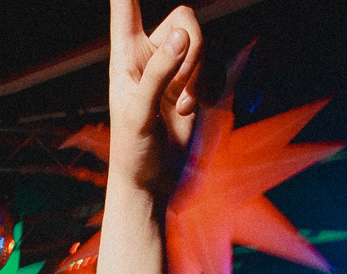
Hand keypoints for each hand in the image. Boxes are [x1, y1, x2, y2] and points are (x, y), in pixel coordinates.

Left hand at [108, 1, 201, 184]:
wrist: (156, 184)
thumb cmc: (133, 153)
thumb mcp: (137, 113)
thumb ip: (159, 71)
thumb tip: (182, 31)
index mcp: (125, 56)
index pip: (125, 9)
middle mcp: (152, 54)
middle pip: (184, 18)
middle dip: (191, 52)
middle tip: (178, 96)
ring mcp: (179, 68)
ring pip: (205, 42)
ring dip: (200, 77)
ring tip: (181, 111)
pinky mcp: (201, 84)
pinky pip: (221, 66)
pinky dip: (212, 89)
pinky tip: (191, 114)